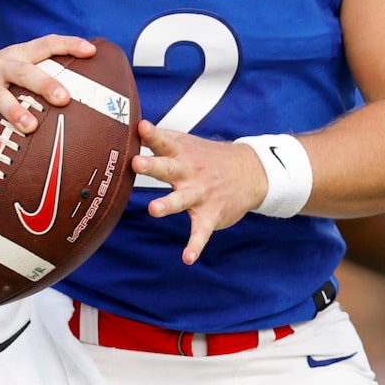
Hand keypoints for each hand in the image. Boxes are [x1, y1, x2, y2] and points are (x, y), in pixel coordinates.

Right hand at [0, 35, 98, 151]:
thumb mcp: (15, 76)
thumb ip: (40, 81)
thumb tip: (84, 100)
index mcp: (17, 56)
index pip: (45, 45)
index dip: (67, 45)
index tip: (91, 51)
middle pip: (23, 70)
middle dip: (44, 83)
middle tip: (64, 98)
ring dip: (15, 111)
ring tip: (31, 127)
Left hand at [136, 123, 268, 265]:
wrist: (251, 172)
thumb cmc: (209, 157)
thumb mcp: (187, 142)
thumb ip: (160, 138)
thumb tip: (133, 127)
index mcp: (181, 154)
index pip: (163, 142)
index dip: (151, 134)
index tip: (140, 127)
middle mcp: (189, 173)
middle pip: (168, 169)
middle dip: (152, 166)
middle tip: (136, 163)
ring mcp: (200, 194)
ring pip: (182, 200)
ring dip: (168, 204)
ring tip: (154, 210)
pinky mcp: (210, 215)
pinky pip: (201, 232)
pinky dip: (195, 245)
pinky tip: (188, 258)